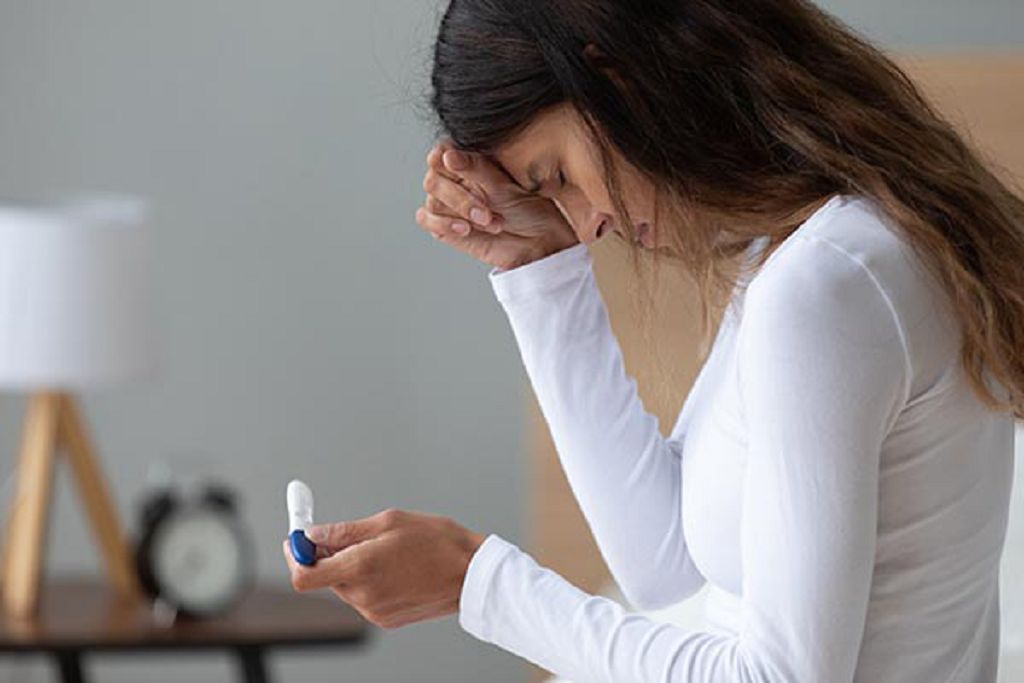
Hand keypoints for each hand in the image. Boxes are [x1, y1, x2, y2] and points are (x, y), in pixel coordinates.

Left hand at [283, 508, 486, 628]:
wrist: (470, 574)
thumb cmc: (437, 542)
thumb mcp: (388, 521)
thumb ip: (344, 531)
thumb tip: (312, 534)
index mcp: (361, 568)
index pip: (303, 576)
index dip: (295, 556)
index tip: (297, 540)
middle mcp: (363, 595)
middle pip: (323, 578)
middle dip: (325, 555)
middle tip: (344, 535)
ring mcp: (374, 610)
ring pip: (343, 586)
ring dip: (349, 567)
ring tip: (382, 549)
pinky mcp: (385, 618)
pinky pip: (362, 596)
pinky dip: (367, 580)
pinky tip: (392, 566)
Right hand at [415, 139, 578, 269]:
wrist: (538, 240)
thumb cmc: (527, 206)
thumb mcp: (505, 185)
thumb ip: (476, 168)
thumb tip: (448, 155)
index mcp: (467, 159)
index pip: (440, 153)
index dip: (446, 162)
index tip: (462, 173)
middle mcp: (453, 179)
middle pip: (433, 181)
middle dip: (462, 200)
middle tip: (487, 213)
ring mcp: (447, 202)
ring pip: (433, 203)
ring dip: (461, 215)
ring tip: (489, 222)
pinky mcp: (444, 224)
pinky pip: (427, 220)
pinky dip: (444, 225)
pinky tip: (465, 229)